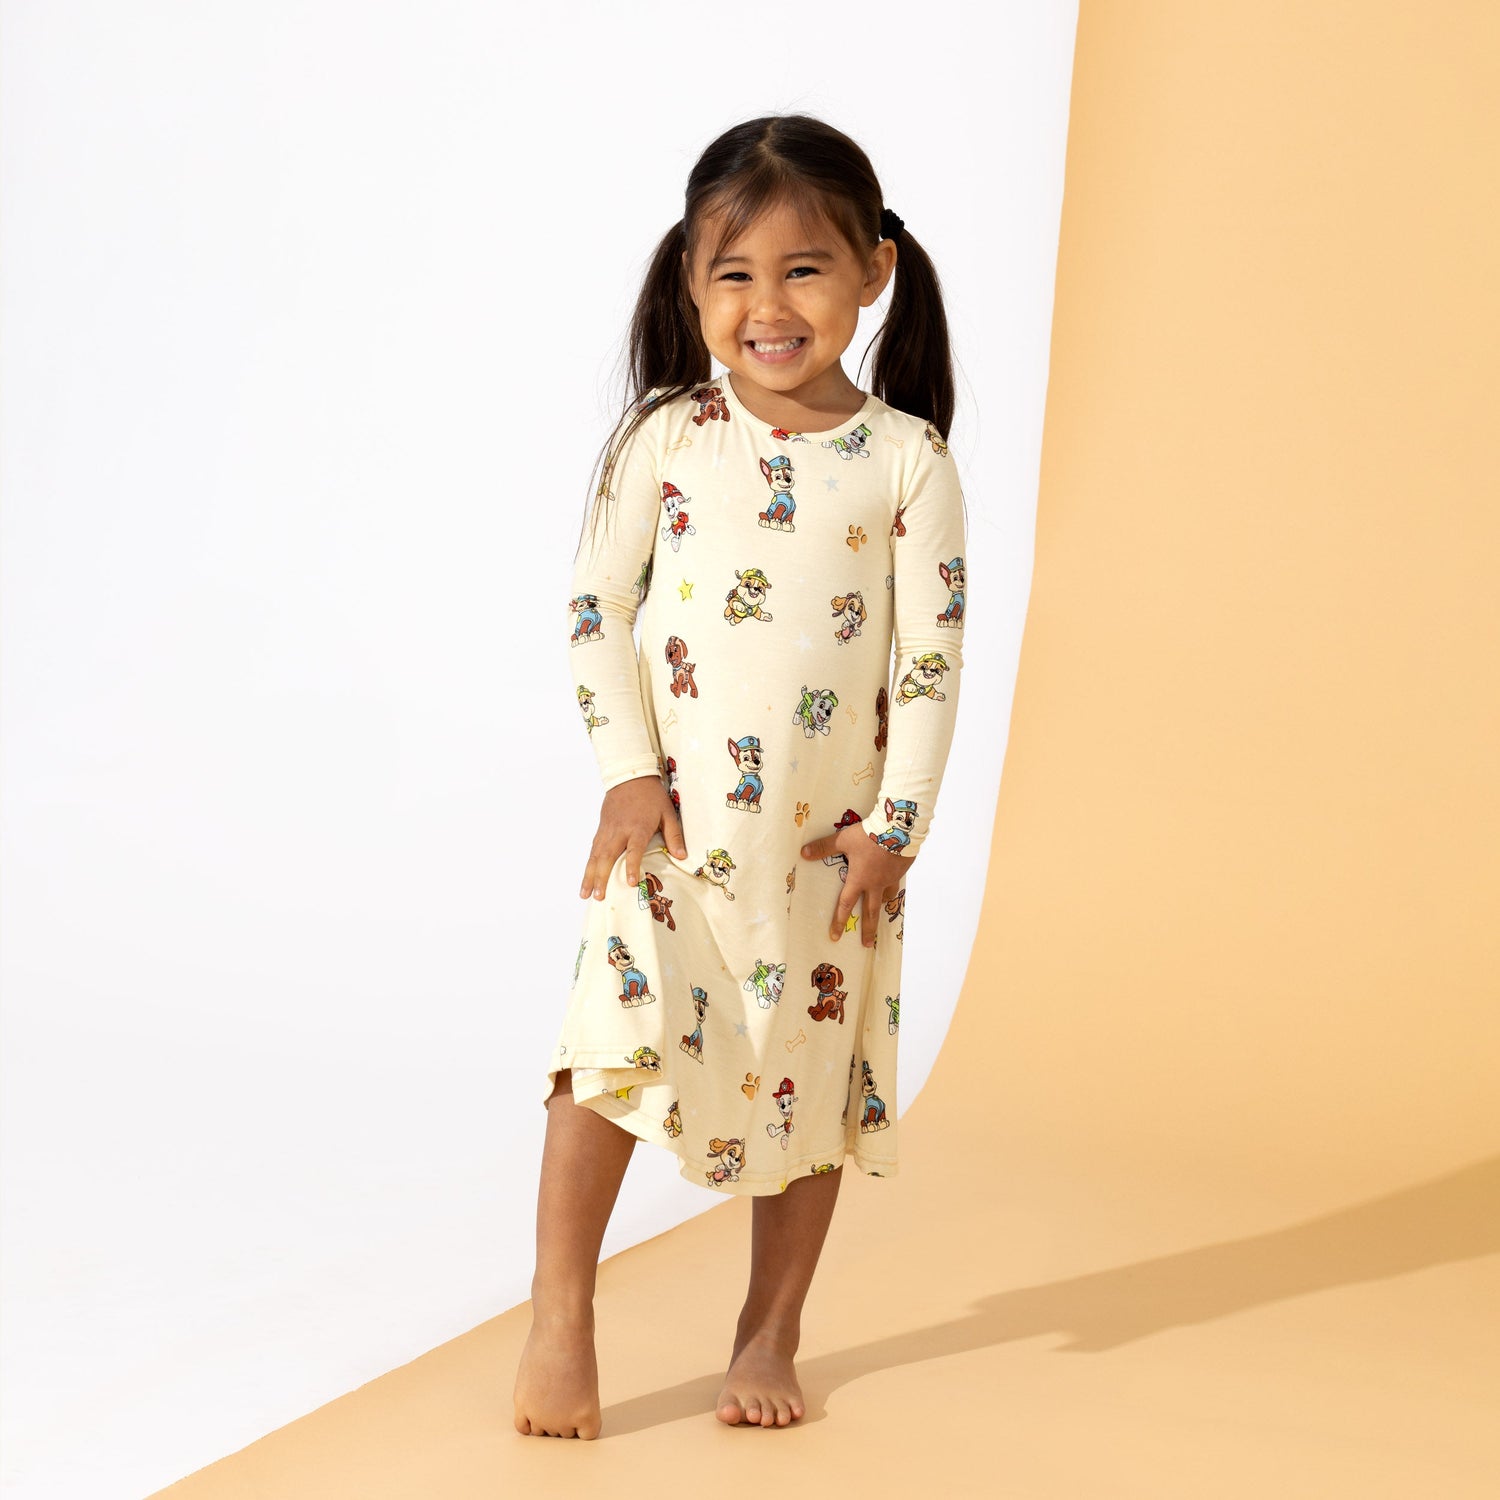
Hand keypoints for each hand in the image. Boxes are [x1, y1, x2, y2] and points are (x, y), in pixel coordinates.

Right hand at [580, 775, 687, 899]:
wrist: (630, 776)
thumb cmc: (651, 796)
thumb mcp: (668, 813)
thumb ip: (674, 835)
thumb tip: (682, 856)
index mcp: (638, 828)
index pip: (633, 850)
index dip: (631, 866)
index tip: (629, 883)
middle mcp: (619, 831)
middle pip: (607, 856)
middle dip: (601, 877)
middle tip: (598, 896)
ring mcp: (607, 830)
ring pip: (596, 855)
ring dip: (589, 875)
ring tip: (585, 894)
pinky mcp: (601, 828)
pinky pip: (593, 849)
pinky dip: (589, 864)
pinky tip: (586, 877)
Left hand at [799, 824, 911, 946]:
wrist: (898, 830)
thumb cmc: (868, 836)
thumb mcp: (843, 840)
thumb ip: (824, 847)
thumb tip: (803, 853)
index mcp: (859, 880)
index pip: (846, 904)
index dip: (839, 921)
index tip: (835, 937)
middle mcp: (875, 884)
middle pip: (871, 912)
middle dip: (868, 930)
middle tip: (867, 944)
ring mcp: (890, 879)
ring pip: (886, 898)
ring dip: (882, 906)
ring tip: (881, 909)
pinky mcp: (902, 870)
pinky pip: (897, 882)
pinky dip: (893, 884)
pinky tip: (893, 879)